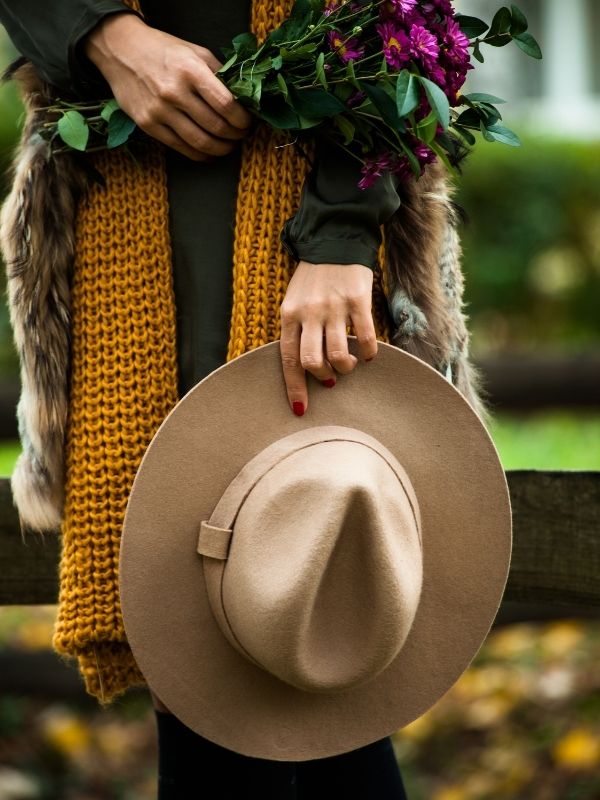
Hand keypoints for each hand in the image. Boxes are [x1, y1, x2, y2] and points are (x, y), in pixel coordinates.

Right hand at [84, 13, 253, 160]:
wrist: (120, 49)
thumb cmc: (163, 50)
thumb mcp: (194, 52)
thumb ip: (218, 74)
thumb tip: (242, 99)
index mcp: (190, 70)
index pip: (226, 104)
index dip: (242, 120)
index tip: (247, 123)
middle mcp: (175, 92)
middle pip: (216, 126)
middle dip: (235, 136)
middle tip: (241, 136)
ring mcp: (160, 110)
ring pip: (200, 142)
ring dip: (221, 149)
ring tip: (229, 146)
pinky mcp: (148, 124)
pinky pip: (181, 147)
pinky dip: (200, 155)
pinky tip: (209, 153)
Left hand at [279, 261, 377, 415]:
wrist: (335, 240)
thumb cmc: (314, 278)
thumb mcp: (295, 301)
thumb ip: (298, 329)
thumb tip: (307, 368)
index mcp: (290, 315)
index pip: (289, 359)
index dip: (295, 388)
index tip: (301, 410)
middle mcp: (309, 313)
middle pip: (312, 361)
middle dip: (323, 377)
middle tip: (331, 378)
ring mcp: (334, 307)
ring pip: (338, 355)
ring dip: (345, 368)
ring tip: (349, 364)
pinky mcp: (358, 301)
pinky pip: (364, 338)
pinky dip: (367, 353)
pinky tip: (367, 353)